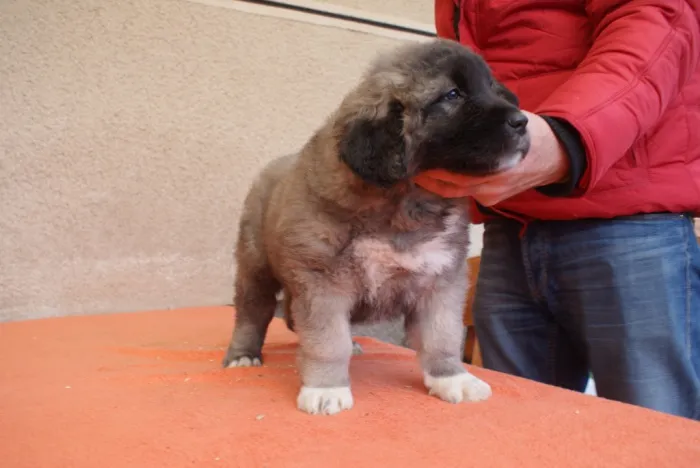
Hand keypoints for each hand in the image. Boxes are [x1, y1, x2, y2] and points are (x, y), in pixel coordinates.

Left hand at [413, 111, 570, 205]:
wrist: (558, 157)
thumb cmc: (529, 132)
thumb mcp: (509, 118)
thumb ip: (483, 118)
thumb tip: (454, 101)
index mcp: (495, 160)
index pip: (454, 166)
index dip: (432, 160)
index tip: (415, 149)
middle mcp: (490, 182)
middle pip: (447, 183)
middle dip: (426, 173)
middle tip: (408, 160)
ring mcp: (490, 195)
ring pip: (451, 192)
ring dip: (432, 182)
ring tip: (415, 169)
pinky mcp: (490, 201)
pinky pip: (463, 195)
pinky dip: (447, 186)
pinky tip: (434, 176)